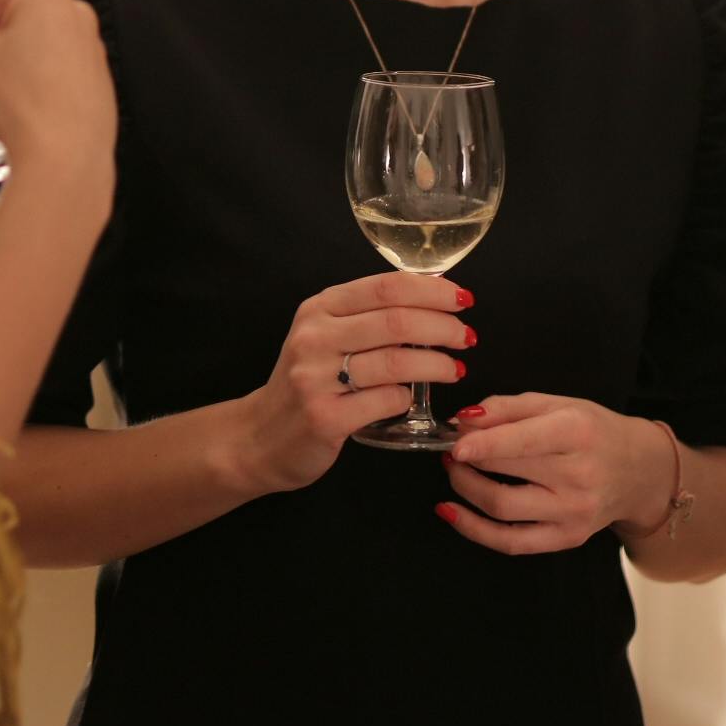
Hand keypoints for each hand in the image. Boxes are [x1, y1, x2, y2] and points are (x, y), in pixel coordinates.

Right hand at [238, 271, 473, 493]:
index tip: (463, 299)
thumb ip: (368, 317)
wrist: (258, 438)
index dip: (433, 290)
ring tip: (455, 369)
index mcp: (320, 308)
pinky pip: (384, 402)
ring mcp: (316, 378)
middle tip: (466, 337)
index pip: (386, 287)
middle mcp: (315, 337)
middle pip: (396, 322)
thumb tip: (434, 298)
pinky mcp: (324, 418)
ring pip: (396, 363)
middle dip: (443, 328)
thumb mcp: (325, 336)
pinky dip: (406, 398)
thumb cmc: (308, 382)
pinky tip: (411, 399)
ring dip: (437, 365)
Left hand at [436, 393, 667, 555]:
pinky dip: (474, 529)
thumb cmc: (594, 431)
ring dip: (465, 489)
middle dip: (466, 461)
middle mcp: (578, 475)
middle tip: (451, 448)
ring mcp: (573, 511)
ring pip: (502, 508)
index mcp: (576, 432)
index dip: (482, 444)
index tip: (454, 443)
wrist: (639, 470)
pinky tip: (452, 512)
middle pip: (506, 472)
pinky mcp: (567, 538)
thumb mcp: (557, 404)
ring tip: (454, 471)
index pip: (522, 442)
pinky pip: (511, 542)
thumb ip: (507, 408)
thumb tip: (463, 419)